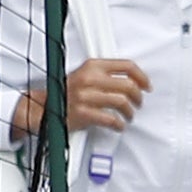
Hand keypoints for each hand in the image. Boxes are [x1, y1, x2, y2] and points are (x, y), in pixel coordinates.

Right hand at [8, 57, 148, 141]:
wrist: (44, 108)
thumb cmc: (67, 94)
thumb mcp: (85, 75)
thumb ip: (105, 74)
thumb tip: (132, 81)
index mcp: (92, 66)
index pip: (126, 66)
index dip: (141, 77)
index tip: (147, 86)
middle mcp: (89, 78)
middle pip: (127, 85)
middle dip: (138, 97)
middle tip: (138, 103)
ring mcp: (85, 96)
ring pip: (122, 102)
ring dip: (130, 112)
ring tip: (129, 116)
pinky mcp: (83, 113)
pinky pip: (110, 119)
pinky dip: (119, 124)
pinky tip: (119, 126)